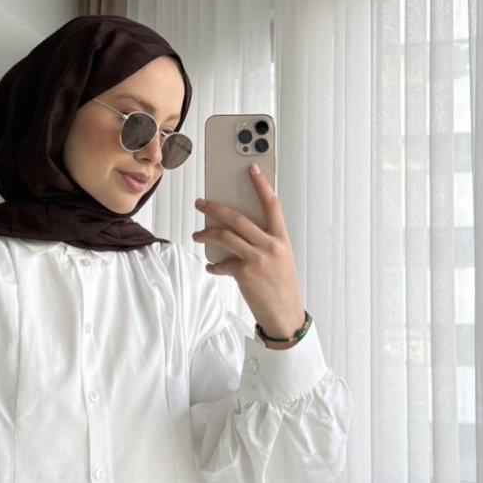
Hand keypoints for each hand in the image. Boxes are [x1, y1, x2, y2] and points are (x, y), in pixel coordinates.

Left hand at [191, 164, 305, 343]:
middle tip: (200, 202)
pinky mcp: (244, 274)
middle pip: (237, 218)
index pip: (272, 204)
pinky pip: (222, 263)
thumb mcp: (280, 259)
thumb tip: (237, 231)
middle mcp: (270, 245)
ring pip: (224, 236)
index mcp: (281, 238)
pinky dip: (214, 265)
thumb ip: (264, 242)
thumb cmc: (282, 286)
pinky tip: (211, 266)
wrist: (284, 314)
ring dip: (206, 234)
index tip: (251, 168)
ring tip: (197, 234)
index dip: (262, 184)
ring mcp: (257, 259)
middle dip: (215, 208)